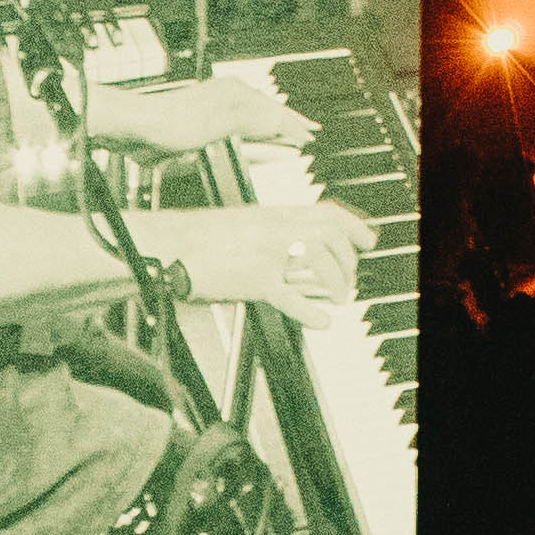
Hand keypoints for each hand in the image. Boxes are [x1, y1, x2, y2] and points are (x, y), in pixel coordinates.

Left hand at [99, 66, 311, 151]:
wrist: (135, 127)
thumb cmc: (173, 123)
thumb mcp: (221, 124)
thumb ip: (254, 122)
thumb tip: (284, 123)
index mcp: (237, 93)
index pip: (276, 111)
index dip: (294, 125)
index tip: (312, 137)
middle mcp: (229, 97)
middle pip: (268, 111)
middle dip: (289, 123)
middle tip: (310, 133)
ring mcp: (216, 108)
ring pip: (254, 118)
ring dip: (273, 128)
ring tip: (290, 136)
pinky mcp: (203, 122)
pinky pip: (239, 127)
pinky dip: (254, 133)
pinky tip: (254, 141)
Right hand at [159, 199, 372, 315]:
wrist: (166, 244)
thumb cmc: (199, 238)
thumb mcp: (244, 223)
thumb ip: (273, 228)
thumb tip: (299, 240)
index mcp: (275, 214)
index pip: (327, 213)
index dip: (354, 227)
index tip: (367, 239)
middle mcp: (276, 230)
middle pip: (331, 237)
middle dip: (349, 259)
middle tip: (351, 278)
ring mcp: (266, 255)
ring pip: (319, 261)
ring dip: (337, 281)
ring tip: (340, 296)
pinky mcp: (253, 281)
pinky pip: (290, 297)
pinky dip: (310, 312)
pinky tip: (322, 321)